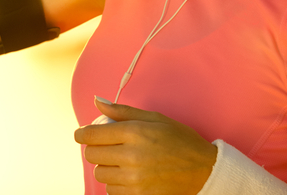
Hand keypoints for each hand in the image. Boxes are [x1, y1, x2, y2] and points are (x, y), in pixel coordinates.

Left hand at [74, 97, 217, 194]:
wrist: (204, 171)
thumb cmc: (180, 141)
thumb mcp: (154, 118)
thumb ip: (122, 111)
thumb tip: (96, 102)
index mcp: (134, 133)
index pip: (91, 135)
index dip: (82, 134)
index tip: (82, 134)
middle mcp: (131, 156)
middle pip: (92, 155)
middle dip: (96, 149)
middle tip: (108, 146)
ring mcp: (134, 179)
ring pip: (100, 174)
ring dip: (106, 167)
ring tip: (122, 162)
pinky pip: (112, 191)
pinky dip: (116, 184)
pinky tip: (129, 176)